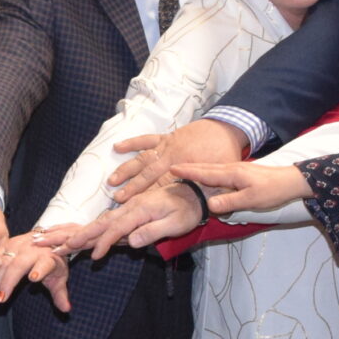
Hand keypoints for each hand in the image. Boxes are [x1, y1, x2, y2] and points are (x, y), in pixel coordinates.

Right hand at [0, 230, 72, 310]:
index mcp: (48, 257)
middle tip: (0, 300)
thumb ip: (60, 294)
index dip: (40, 269)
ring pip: (4, 262)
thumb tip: (66, 309)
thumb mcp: (59, 276)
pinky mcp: (7, 243)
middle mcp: (33, 250)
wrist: (45, 238)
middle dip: (8, 282)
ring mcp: (18, 245)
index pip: (45, 263)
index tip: (34, 278)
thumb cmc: (52, 260)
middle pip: (19, 265)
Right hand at [81, 185, 204, 257]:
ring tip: (70, 240)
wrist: (195, 192)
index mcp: (141, 210)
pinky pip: (112, 218)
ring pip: (105, 219)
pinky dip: (98, 226)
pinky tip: (91, 232)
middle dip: (84, 234)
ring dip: (87, 230)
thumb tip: (132, 242)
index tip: (94, 256)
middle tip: (65, 245)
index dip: (104, 243)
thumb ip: (153, 232)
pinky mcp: (133, 208)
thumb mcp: (175, 224)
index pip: (117, 229)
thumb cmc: (187, 210)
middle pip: (104, 222)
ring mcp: (131, 206)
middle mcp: (132, 206)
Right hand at [104, 116, 246, 199]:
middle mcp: (171, 156)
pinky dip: (131, 143)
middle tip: (117, 198)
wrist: (226, 127)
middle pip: (146, 174)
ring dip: (126, 169)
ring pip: (142, 158)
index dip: (144, 196)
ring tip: (112, 181)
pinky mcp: (166, 136)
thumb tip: (210, 210)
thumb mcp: (221, 175)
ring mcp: (166, 145)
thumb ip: (214, 192)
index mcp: (183, 167)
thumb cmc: (225, 153)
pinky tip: (117, 147)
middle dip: (131, 187)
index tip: (131, 206)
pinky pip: (146, 139)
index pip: (159, 185)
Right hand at [177, 158, 309, 216]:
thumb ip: (230, 202)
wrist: (291, 181)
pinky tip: (205, 175)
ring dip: (196, 169)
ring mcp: (236, 169)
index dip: (188, 172)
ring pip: (211, 169)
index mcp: (231, 174)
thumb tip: (209, 205)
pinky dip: (207, 172)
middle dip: (188, 167)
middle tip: (171, 167)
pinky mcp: (241, 173)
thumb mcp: (251, 200)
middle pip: (205, 168)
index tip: (172, 169)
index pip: (205, 173)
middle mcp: (231, 169)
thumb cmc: (272, 191)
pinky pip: (218, 171)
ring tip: (183, 170)